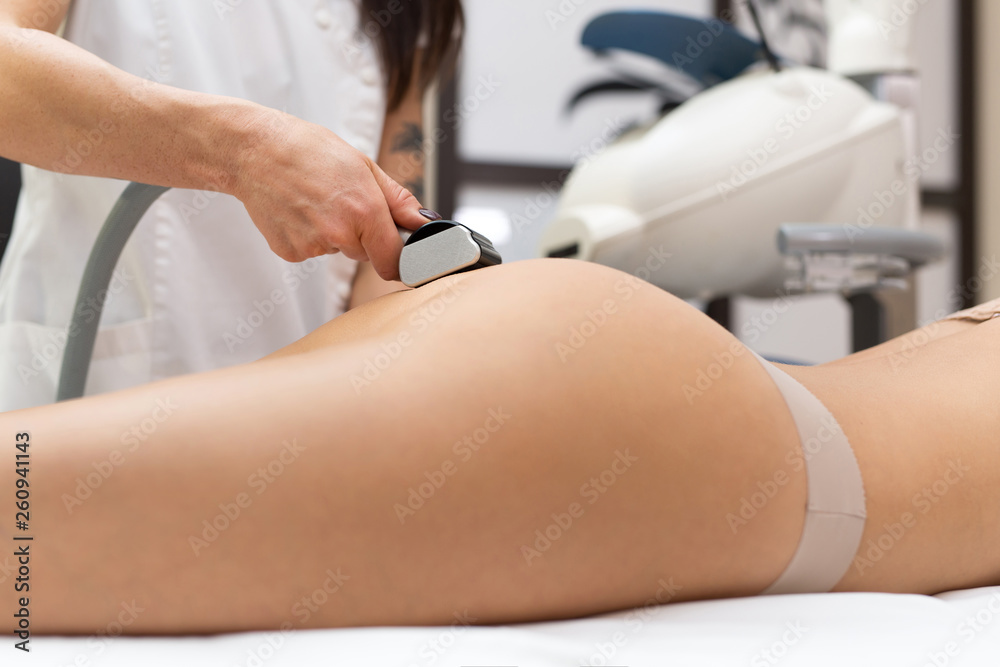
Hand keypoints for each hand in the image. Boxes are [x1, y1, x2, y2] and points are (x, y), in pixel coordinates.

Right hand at [230, 109, 429, 279]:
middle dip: (363, 235)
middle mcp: (339, 234)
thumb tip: (424, 223)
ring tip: (316, 199)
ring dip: (335, 233)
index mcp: (364, 212)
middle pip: (366, 254)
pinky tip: (298, 209)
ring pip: (338, 249)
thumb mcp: (363, 165)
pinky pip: (313, 250)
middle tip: (344, 201)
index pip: (394, 261)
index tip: (399, 253)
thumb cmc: (308, 150)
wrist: (253, 150)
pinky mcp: (290, 252)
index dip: (399, 258)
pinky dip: (310, 235)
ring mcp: (312, 246)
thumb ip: (398, 200)